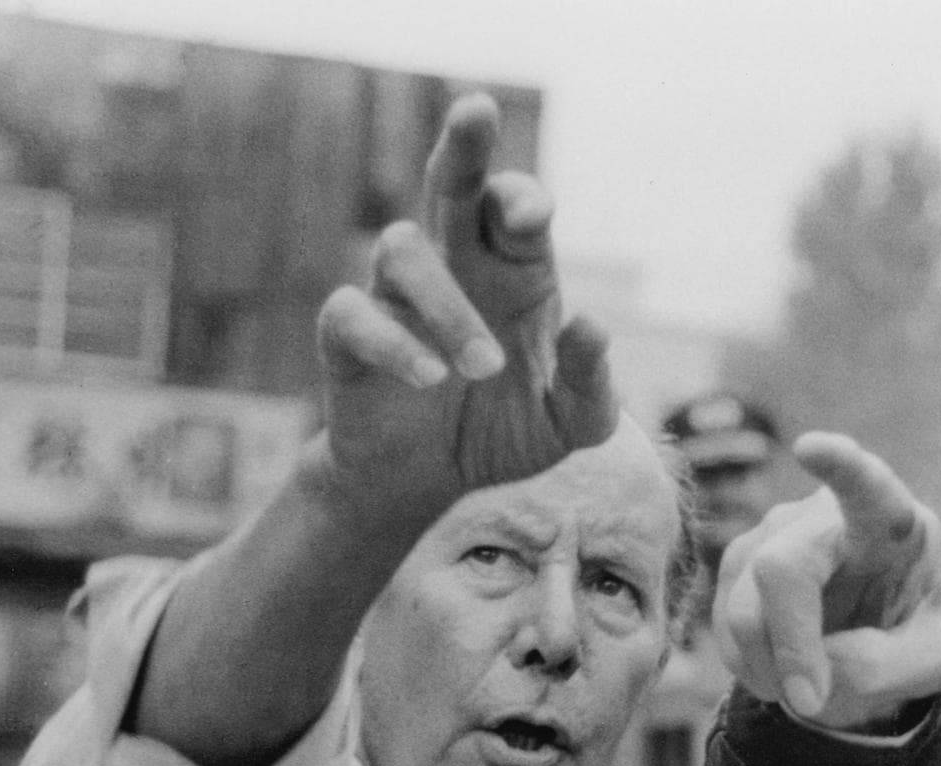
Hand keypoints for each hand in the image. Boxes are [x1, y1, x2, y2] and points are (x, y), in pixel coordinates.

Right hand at [313, 92, 614, 517]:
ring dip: (447, 306)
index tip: (533, 218)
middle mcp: (454, 267)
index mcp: (514, 273)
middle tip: (477, 109)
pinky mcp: (349, 336)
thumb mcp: (572, 423)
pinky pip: (354, 313)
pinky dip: (394, 343)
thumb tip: (591, 324)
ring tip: (483, 368)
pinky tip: (430, 379)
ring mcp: (396, 295)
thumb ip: (592, 382)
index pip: (515, 210)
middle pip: (451, 184)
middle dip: (463, 145)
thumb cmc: (507, 433)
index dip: (522, 201)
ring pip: (402, 247)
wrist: (432, 481)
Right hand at [713, 432, 940, 729]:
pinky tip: (779, 668)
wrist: (873, 638)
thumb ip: (885, 669)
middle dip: (789, 646)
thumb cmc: (911, 634)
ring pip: (744, 608)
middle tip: (810, 702)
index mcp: (891, 521)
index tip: (812, 448)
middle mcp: (825, 513)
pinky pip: (723, 625)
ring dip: (770, 668)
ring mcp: (772, 532)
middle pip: (781, 569)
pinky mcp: (737, 562)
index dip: (840, 465)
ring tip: (807, 687)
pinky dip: (750, 665)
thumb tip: (810, 676)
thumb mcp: (932, 664)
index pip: (866, 484)